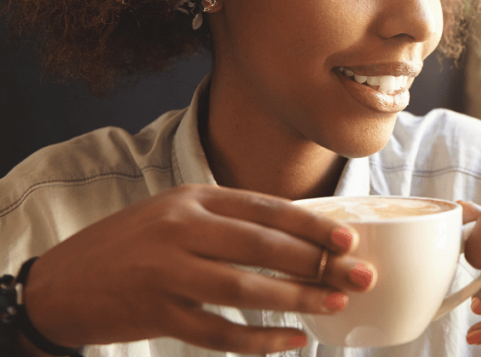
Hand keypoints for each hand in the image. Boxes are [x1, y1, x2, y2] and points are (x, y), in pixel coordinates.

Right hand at [22, 184, 375, 353]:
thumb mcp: (176, 213)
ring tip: (335, 304)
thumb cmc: (133, 245)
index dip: (312, 225)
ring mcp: (167, 273)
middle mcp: (181, 229)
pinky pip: (218, 331)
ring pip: (245, 287)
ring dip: (296, 298)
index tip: (349, 239)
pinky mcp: (157, 313)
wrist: (61, 283)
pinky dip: (258, 339)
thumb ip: (229, 220)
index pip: (265, 208)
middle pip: (263, 247)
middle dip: (318, 262)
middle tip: (359, 274)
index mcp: (194, 199)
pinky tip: (290, 341)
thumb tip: (301, 238)